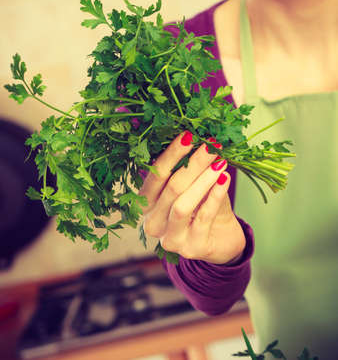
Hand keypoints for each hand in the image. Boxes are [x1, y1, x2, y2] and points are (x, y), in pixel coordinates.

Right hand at [140, 131, 245, 264]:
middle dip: (193, 162)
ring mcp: (169, 239)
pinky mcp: (190, 249)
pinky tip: (224, 179)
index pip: (155, 175)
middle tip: (211, 144)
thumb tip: (198, 135)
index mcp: (145, 204)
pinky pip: (203, 217)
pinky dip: (214, 196)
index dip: (171, 154)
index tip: (188, 134)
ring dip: (203, 179)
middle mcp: (151, 223)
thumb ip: (187, 168)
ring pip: (182, 204)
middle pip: (171, 187)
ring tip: (220, 160)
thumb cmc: (202, 206)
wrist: (221, 238)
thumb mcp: (191, 185)